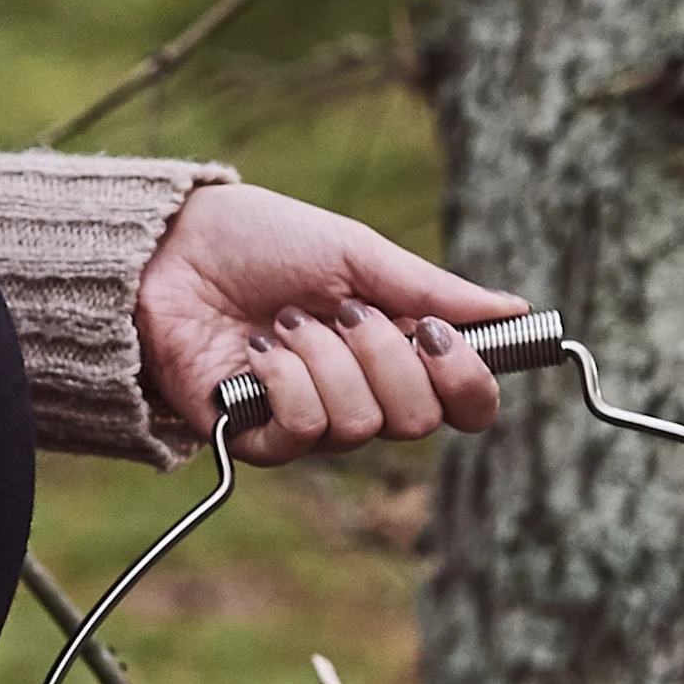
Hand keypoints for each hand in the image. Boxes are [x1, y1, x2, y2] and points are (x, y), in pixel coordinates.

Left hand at [136, 179, 528, 466]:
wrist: (170, 251)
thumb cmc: (260, 243)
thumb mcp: (357, 255)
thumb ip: (431, 292)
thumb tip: (513, 310)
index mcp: (396, 351)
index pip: (463, 404)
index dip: (467, 381)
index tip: (443, 336)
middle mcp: (362, 395)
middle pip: (417, 422)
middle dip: (384, 357)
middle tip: (343, 312)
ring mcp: (311, 422)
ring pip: (360, 427)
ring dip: (326, 362)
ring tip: (286, 323)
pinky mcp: (259, 440)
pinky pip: (304, 431)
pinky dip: (285, 381)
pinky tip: (257, 351)